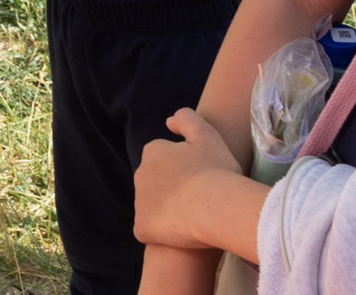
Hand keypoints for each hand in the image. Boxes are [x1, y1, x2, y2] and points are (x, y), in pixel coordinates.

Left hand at [134, 109, 252, 250]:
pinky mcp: (141, 227)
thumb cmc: (216, 171)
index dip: (186, 171)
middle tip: (200, 199)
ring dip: (168, 211)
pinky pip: (148, 230)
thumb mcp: (207, 135)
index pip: (165, 160)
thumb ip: (186, 119)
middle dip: (173, 190)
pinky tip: (180, 236)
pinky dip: (161, 233)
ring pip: (152, 207)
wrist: (217, 207)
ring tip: (194, 218)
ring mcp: (139, 202)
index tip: (203, 179)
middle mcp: (139, 174)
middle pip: (156, 183)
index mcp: (153, 152)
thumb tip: (168, 122)